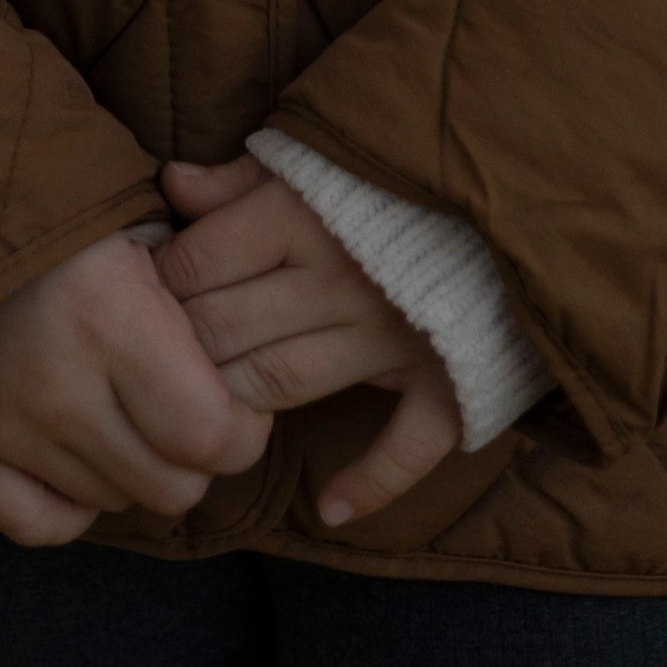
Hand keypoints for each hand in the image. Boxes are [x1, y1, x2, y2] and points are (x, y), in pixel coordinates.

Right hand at [0, 229, 270, 548]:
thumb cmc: (59, 210)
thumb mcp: (140, 225)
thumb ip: (200, 297)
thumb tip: (254, 374)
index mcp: (112, 316)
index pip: (212, 437)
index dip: (241, 428)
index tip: (233, 398)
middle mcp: (57, 384)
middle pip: (171, 486)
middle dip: (191, 453)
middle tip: (178, 404)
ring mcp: (2, 425)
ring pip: (114, 502)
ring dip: (131, 467)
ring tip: (118, 405)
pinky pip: (41, 525)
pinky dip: (69, 502)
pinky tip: (75, 453)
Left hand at [156, 155, 464, 529]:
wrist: (523, 193)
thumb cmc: (402, 176)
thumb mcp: (318, 158)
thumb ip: (245, 176)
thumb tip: (172, 184)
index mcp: (302, 214)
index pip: (194, 265)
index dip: (157, 284)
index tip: (142, 293)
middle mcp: (339, 279)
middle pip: (222, 330)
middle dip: (178, 347)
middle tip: (157, 356)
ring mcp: (394, 337)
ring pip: (280, 383)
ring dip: (235, 402)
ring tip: (207, 409)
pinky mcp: (449, 380)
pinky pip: (404, 448)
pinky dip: (370, 483)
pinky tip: (329, 508)